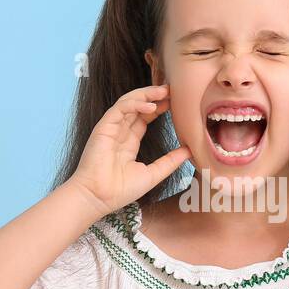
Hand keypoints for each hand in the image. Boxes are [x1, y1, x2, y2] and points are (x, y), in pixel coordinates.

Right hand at [66, 84, 190, 217]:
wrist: (99, 198)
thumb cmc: (120, 191)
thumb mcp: (153, 174)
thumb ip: (170, 161)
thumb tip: (189, 151)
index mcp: (128, 143)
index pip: (144, 118)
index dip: (158, 108)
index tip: (175, 102)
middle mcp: (119, 133)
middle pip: (137, 106)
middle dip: (154, 96)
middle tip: (172, 90)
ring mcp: (110, 129)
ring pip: (128, 103)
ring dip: (146, 95)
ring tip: (164, 91)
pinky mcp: (103, 128)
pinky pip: (119, 109)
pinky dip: (135, 104)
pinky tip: (150, 106)